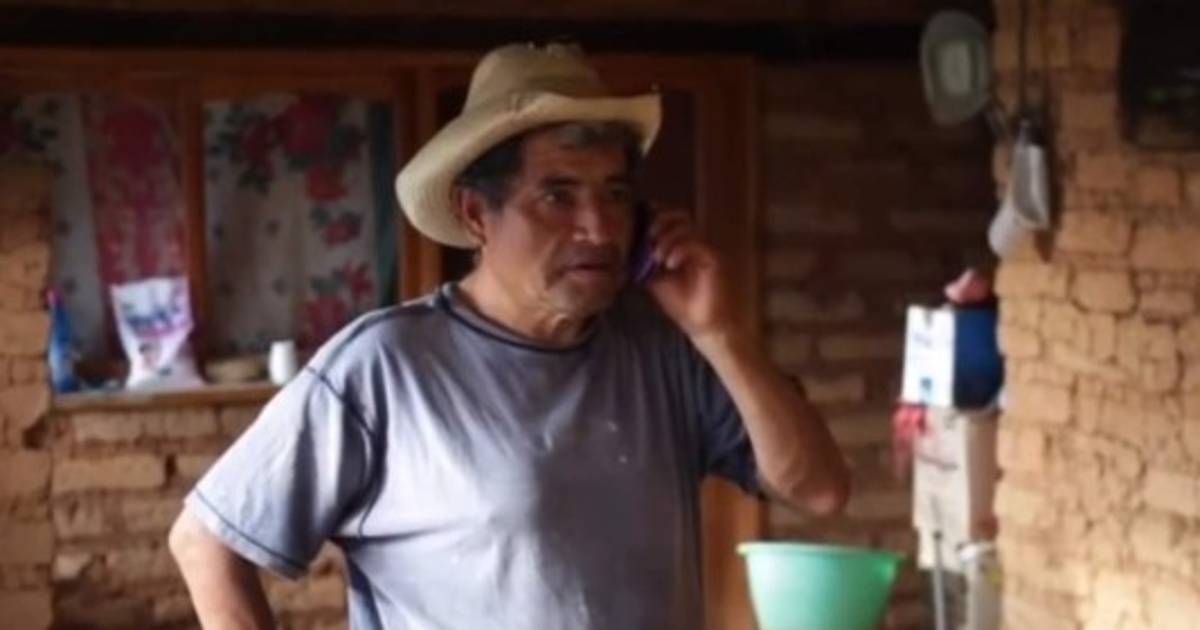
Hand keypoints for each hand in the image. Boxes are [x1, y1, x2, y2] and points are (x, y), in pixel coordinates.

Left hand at [643, 209, 742, 342]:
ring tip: (658, 257)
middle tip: (650, 237)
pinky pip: (697, 244)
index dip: (657, 213)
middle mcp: (695, 243)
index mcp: (681, 245)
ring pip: (688, 227)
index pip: (671, 219)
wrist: (699, 323)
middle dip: (662, 222)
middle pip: (681, 216)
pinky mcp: (713, 259)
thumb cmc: (680, 303)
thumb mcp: (654, 279)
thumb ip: (644, 263)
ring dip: (669, 238)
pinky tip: (671, 264)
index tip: (642, 218)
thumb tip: (627, 249)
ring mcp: (705, 250)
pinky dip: (680, 250)